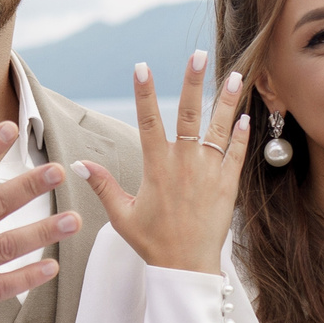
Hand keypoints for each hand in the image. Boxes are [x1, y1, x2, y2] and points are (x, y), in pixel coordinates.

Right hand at [74, 51, 250, 274]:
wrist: (187, 268)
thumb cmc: (153, 243)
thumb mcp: (122, 215)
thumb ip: (103, 186)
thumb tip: (77, 166)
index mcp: (157, 168)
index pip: (148, 121)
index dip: (144, 93)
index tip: (142, 66)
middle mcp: (184, 164)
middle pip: (189, 114)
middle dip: (192, 82)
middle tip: (197, 54)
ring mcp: (209, 173)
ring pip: (219, 129)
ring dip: (226, 101)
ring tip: (234, 75)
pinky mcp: (228, 185)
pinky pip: (236, 154)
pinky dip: (241, 135)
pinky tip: (246, 116)